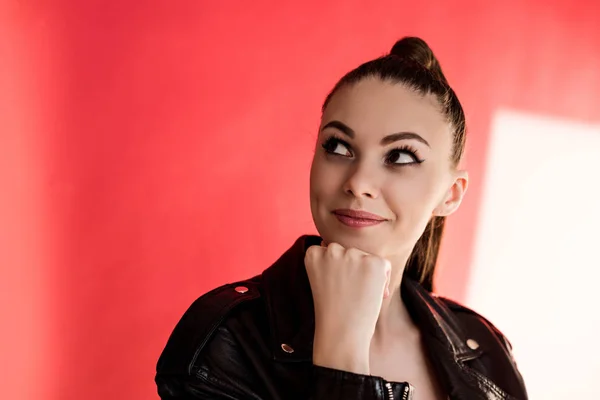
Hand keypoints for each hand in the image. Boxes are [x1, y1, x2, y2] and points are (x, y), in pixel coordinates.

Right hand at [304, 241, 390, 374]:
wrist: (340, 335)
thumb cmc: (331, 311)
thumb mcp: (321, 280)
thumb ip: (329, 261)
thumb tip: (345, 249)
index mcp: (313, 253)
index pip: (329, 251)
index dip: (335, 271)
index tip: (333, 289)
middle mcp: (331, 249)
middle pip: (349, 252)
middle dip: (352, 269)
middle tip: (347, 294)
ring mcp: (352, 254)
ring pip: (365, 257)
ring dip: (367, 273)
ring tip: (358, 296)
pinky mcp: (373, 262)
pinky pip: (383, 265)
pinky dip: (383, 280)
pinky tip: (372, 295)